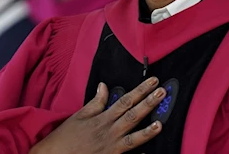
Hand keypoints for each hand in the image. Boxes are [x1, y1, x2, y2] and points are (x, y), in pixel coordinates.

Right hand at [30, 77, 165, 153]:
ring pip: (132, 138)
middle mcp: (109, 132)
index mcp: (103, 119)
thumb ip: (96, 102)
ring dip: (147, 132)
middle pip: (133, 115)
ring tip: (160, 123)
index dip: (141, 90)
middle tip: (162, 92)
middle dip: (149, 103)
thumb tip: (104, 86)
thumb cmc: (65, 137)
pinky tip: (147, 153)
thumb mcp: (79, 115)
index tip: (153, 81)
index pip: (126, 101)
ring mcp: (110, 148)